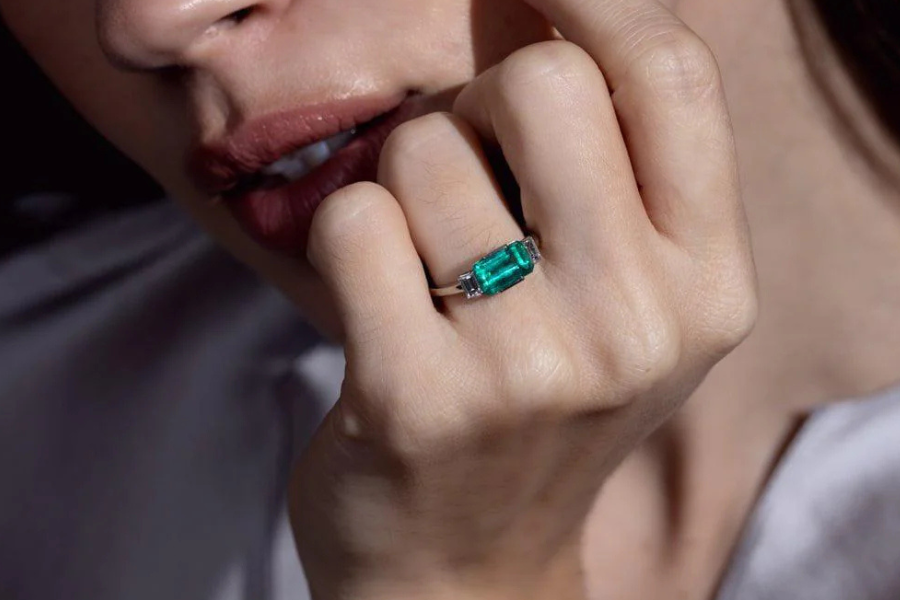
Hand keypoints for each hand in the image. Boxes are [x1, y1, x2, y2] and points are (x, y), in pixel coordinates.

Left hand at [289, 0, 756, 597]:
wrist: (463, 564)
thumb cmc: (537, 409)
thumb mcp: (622, 301)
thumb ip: (610, 165)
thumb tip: (541, 2)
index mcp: (707, 284)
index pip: (670, 74)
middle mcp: (638, 324)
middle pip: (538, 81)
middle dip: (478, 100)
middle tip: (467, 171)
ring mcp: (529, 366)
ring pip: (426, 147)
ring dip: (405, 184)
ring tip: (426, 266)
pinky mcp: (417, 398)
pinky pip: (355, 220)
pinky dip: (348, 238)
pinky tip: (376, 305)